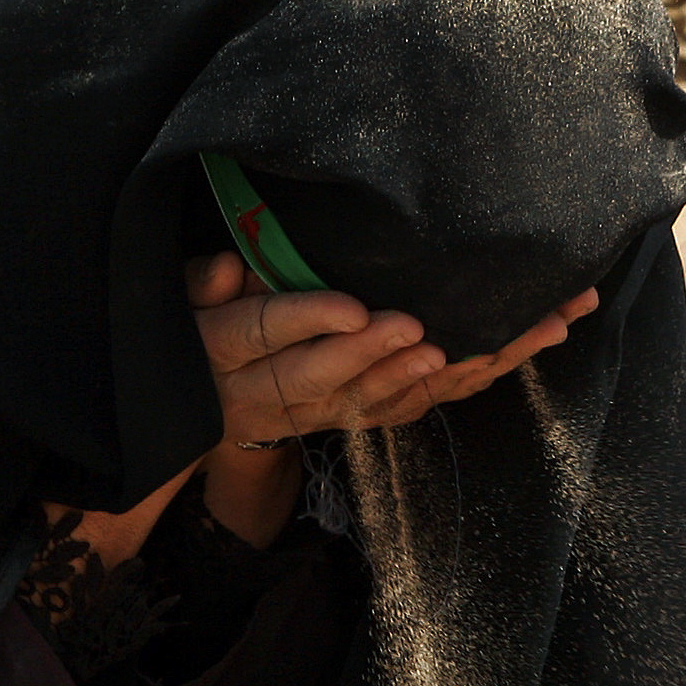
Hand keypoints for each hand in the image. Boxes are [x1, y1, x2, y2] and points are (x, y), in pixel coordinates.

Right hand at [188, 252, 597, 436]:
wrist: (197, 401)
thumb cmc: (195, 326)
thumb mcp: (180, 302)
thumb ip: (200, 284)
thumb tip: (230, 267)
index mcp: (222, 352)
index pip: (264, 332)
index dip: (309, 320)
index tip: (354, 307)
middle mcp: (268, 395)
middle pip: (326, 378)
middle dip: (378, 357)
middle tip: (425, 334)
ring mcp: (312, 414)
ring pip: (377, 401)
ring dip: (439, 375)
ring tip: (496, 346)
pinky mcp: (347, 418)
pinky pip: (403, 409)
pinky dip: (452, 387)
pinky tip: (505, 358)